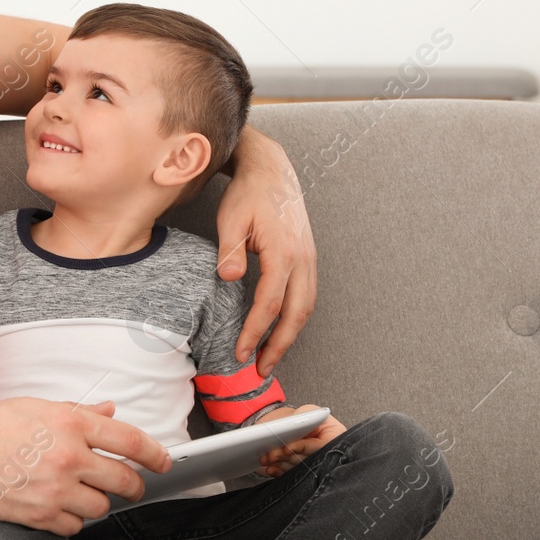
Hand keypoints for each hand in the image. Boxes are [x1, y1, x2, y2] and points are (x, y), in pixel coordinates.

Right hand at [0, 398, 172, 536]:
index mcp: (68, 422)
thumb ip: (76, 412)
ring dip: (98, 502)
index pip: (129, 440)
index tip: (164, 461)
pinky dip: (72, 520)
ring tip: (81, 492)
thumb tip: (108, 412)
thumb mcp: (33, 407)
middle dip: (135, 486)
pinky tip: (59, 507)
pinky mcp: (40, 517)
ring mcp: (55, 490)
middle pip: (124, 480)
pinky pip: (75, 526)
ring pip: (102, 507)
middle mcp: (67, 456)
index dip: (155, 453)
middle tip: (134, 486)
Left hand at [216, 125, 316, 377]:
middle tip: (261, 369)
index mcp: (283, 252)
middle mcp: (303, 259)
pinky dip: (295, 318)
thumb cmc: (248, 194)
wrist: (271, 170)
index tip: (240, 352)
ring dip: (289, 336)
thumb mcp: (231, 218)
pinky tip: (279, 329)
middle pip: (296, 314)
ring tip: (270, 357)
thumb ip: (230, 250)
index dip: (255, 331)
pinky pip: (306, 296)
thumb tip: (230, 278)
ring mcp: (310, 259)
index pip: (270, 303)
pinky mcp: (309, 258)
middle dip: (279, 346)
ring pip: (306, 308)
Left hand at [255, 404, 345, 476]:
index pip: (317, 445)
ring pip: (297, 469)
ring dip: (280, 465)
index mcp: (335, 437)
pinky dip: (280, 472)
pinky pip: (292, 475)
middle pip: (306, 460)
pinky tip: (270, 469)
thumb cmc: (310, 418)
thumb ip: (304, 416)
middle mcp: (327, 454)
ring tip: (266, 459)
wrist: (304, 427)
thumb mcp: (310, 411)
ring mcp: (316, 465)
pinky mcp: (304, 472)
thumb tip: (293, 423)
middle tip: (270, 455)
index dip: (300, 447)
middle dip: (286, 457)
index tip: (285, 448)